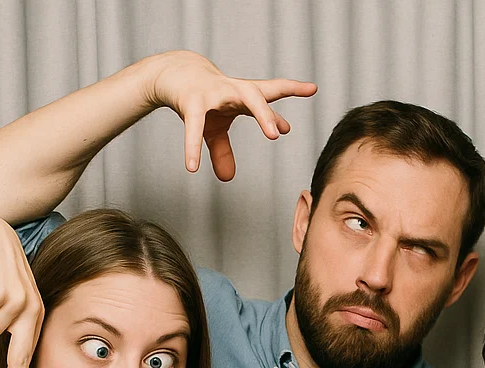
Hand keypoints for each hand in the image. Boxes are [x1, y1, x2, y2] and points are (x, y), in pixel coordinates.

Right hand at [143, 50, 316, 177]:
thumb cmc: (201, 97)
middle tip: (284, 131)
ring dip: (262, 113)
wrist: (172, 72)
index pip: (270, 91)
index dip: (291, 89)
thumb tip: (228, 178)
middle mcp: (232, 90)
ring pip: (243, 97)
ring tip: (275, 136)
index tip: (312, 88)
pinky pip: (194, 126)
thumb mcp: (213, 126)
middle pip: (257, 95)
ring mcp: (213, 92)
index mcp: (241, 95)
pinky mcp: (191, 100)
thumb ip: (223, 150)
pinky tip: (192, 167)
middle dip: (271, 111)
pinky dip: (193, 146)